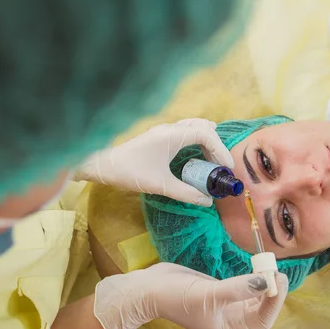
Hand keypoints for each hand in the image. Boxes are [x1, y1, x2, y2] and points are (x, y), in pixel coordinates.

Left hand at [74, 119, 233, 205]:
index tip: (226, 166)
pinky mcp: (158, 136)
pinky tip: (196, 156)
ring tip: (213, 161)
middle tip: (221, 165)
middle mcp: (169, 128)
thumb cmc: (130, 172)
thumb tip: (207, 201)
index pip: (205, 133)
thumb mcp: (160, 185)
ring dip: (206, 141)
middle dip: (215, 144)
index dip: (220, 148)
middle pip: (202, 127)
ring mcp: (163, 131)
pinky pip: (184, 132)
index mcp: (171, 135)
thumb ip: (185, 193)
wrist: (102, 166)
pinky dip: (196, 141)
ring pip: (193, 127)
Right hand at [94, 263, 287, 328]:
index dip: (273, 301)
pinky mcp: (220, 291)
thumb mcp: (209, 294)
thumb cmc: (176, 297)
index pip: (261, 320)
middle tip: (276, 269)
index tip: (278, 279)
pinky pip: (243, 286)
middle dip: (270, 290)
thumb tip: (266, 282)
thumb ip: (239, 288)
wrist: (149, 288)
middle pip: (260, 308)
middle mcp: (230, 322)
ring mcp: (225, 306)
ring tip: (270, 265)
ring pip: (254, 296)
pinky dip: (252, 277)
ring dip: (263, 283)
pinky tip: (258, 267)